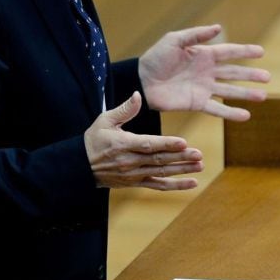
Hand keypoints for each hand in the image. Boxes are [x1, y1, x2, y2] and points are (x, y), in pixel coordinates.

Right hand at [84, 93, 201, 189]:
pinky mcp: (136, 183)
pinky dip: (175, 185)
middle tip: (198, 154)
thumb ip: (125, 109)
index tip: (183, 142)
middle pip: (158, 159)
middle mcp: (130, 161)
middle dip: (180, 157)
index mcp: (123, 144)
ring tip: (200, 166)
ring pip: (161, 173)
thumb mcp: (104, 120)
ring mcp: (134, 174)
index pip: (148, 144)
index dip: (166, 144)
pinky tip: (193, 183)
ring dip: (182, 170)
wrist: (80, 167)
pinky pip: (158, 185)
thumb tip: (138, 94)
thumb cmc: (94, 140)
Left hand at [139, 24, 270, 121]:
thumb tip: (219, 28)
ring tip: (263, 96)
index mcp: (204, 55)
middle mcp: (207, 72)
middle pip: (234, 73)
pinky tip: (245, 116)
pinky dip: (231, 113)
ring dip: (246, 94)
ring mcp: (204, 88)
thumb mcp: (175, 40)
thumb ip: (197, 35)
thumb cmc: (156, 57)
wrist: (141, 80)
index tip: (261, 52)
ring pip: (230, 91)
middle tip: (268, 77)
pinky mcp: (197, 103)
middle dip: (251, 75)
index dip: (245, 52)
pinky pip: (217, 109)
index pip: (229, 52)